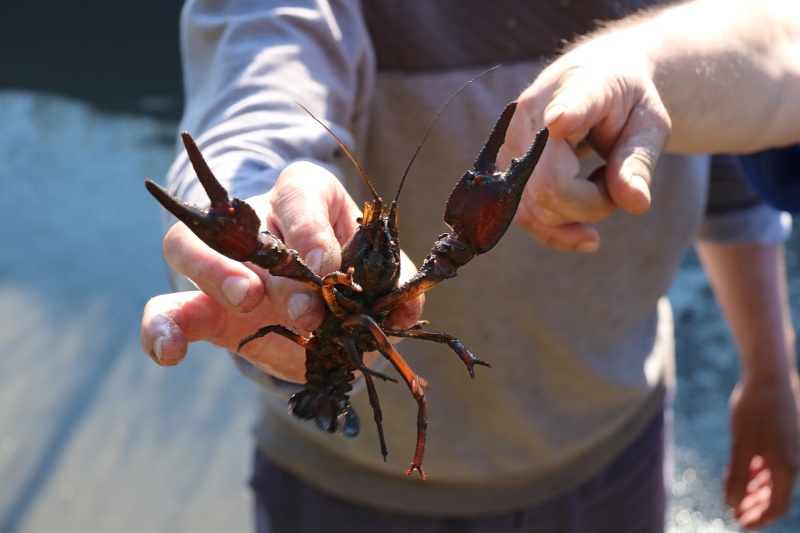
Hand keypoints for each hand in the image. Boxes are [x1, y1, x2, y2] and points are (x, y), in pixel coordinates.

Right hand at [140, 161, 422, 382]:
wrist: (317, 299)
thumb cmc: (351, 275)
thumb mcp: (378, 274)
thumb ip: (393, 289)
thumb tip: (406, 309)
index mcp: (305, 200)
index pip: (298, 195)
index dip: (310, 227)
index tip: (327, 265)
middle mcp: (256, 221)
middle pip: (248, 227)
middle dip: (278, 269)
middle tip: (306, 309)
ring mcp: (221, 260)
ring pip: (189, 246)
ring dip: (214, 273)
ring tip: (245, 301)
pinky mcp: (200, 304)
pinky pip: (167, 307)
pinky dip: (161, 329)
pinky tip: (170, 354)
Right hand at [500, 36, 670, 250]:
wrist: (593, 83)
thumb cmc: (624, 103)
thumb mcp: (648, 124)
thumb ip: (639, 160)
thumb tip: (635, 204)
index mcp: (579, 87)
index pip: (571, 103)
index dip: (566, 113)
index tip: (560, 120)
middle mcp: (530, 114)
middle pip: (550, 185)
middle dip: (593, 205)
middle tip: (617, 180)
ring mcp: (509, 145)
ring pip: (535, 209)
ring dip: (578, 214)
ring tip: (600, 182)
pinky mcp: (502, 171)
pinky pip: (524, 217)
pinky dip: (557, 232)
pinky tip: (585, 235)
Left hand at [725, 370, 799, 528]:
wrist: (769, 376)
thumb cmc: (755, 410)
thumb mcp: (741, 445)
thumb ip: (737, 477)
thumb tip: (731, 505)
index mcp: (787, 468)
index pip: (777, 506)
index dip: (759, 518)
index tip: (740, 524)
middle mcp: (794, 461)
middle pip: (777, 495)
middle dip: (756, 507)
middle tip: (735, 513)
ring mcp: (791, 448)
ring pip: (775, 478)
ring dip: (757, 490)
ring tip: (737, 495)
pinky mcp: (785, 435)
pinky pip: (775, 462)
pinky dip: (761, 471)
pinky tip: (746, 470)